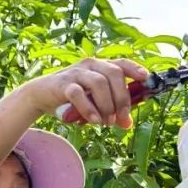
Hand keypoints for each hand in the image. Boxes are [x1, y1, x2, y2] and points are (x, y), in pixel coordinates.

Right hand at [20, 58, 148, 128]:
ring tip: (106, 122)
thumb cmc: (71, 99)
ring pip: (99, 83)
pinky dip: (89, 109)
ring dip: (107, 105)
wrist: (41, 96)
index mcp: (100, 67)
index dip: (135, 69)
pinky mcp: (63, 84)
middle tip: (121, 118)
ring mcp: (76, 73)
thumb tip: (127, 125)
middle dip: (122, 98)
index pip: (121, 63)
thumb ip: (111, 111)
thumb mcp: (94, 104)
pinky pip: (79, 94)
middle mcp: (90, 65)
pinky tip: (94, 121)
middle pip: (114, 74)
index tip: (146, 78)